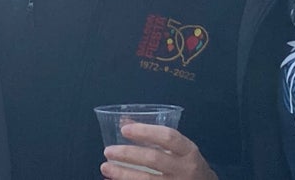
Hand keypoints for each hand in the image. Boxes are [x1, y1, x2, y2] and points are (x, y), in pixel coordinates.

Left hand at [100, 124, 216, 179]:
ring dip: (122, 174)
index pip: (168, 137)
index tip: (124, 129)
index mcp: (188, 151)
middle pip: (154, 159)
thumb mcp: (179, 148)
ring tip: (105, 167)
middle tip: (108, 151)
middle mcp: (184, 169)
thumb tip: (125, 122)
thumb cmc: (188, 164)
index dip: (145, 131)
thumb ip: (155, 137)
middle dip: (128, 154)